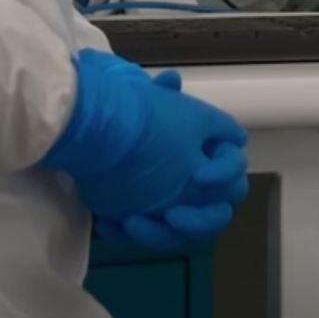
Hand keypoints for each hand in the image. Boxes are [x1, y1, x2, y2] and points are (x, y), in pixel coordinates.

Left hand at [39, 52, 251, 223]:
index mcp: (205, 151)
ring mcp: (169, 203)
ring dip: (162, 230)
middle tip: (173, 215)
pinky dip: (132, 232)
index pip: (233, 166)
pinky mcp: (142, 218)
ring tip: (133, 222)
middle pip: (217, 209)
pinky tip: (110, 223)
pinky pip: (148, 236)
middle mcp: (193, 180)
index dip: (224, 171)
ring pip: (183, 232)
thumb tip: (172, 80)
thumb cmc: (129, 118)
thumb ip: (174, 101)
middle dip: (200, 217)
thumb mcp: (159, 102)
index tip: (199, 175)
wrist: (85, 133)